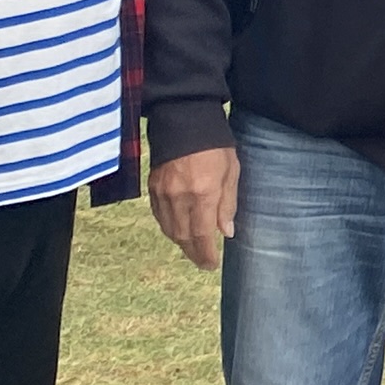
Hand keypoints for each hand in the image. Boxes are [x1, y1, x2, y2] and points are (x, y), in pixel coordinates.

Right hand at [152, 146, 241, 269]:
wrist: (184, 120)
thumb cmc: (215, 145)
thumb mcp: (232, 172)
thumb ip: (228, 204)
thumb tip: (225, 233)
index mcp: (203, 193)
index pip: (202, 234)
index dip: (206, 253)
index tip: (211, 264)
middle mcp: (180, 197)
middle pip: (183, 236)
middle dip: (193, 253)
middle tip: (203, 262)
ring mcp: (162, 193)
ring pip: (169, 229)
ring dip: (181, 243)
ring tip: (193, 250)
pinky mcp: (152, 187)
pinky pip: (159, 216)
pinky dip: (169, 227)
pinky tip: (178, 230)